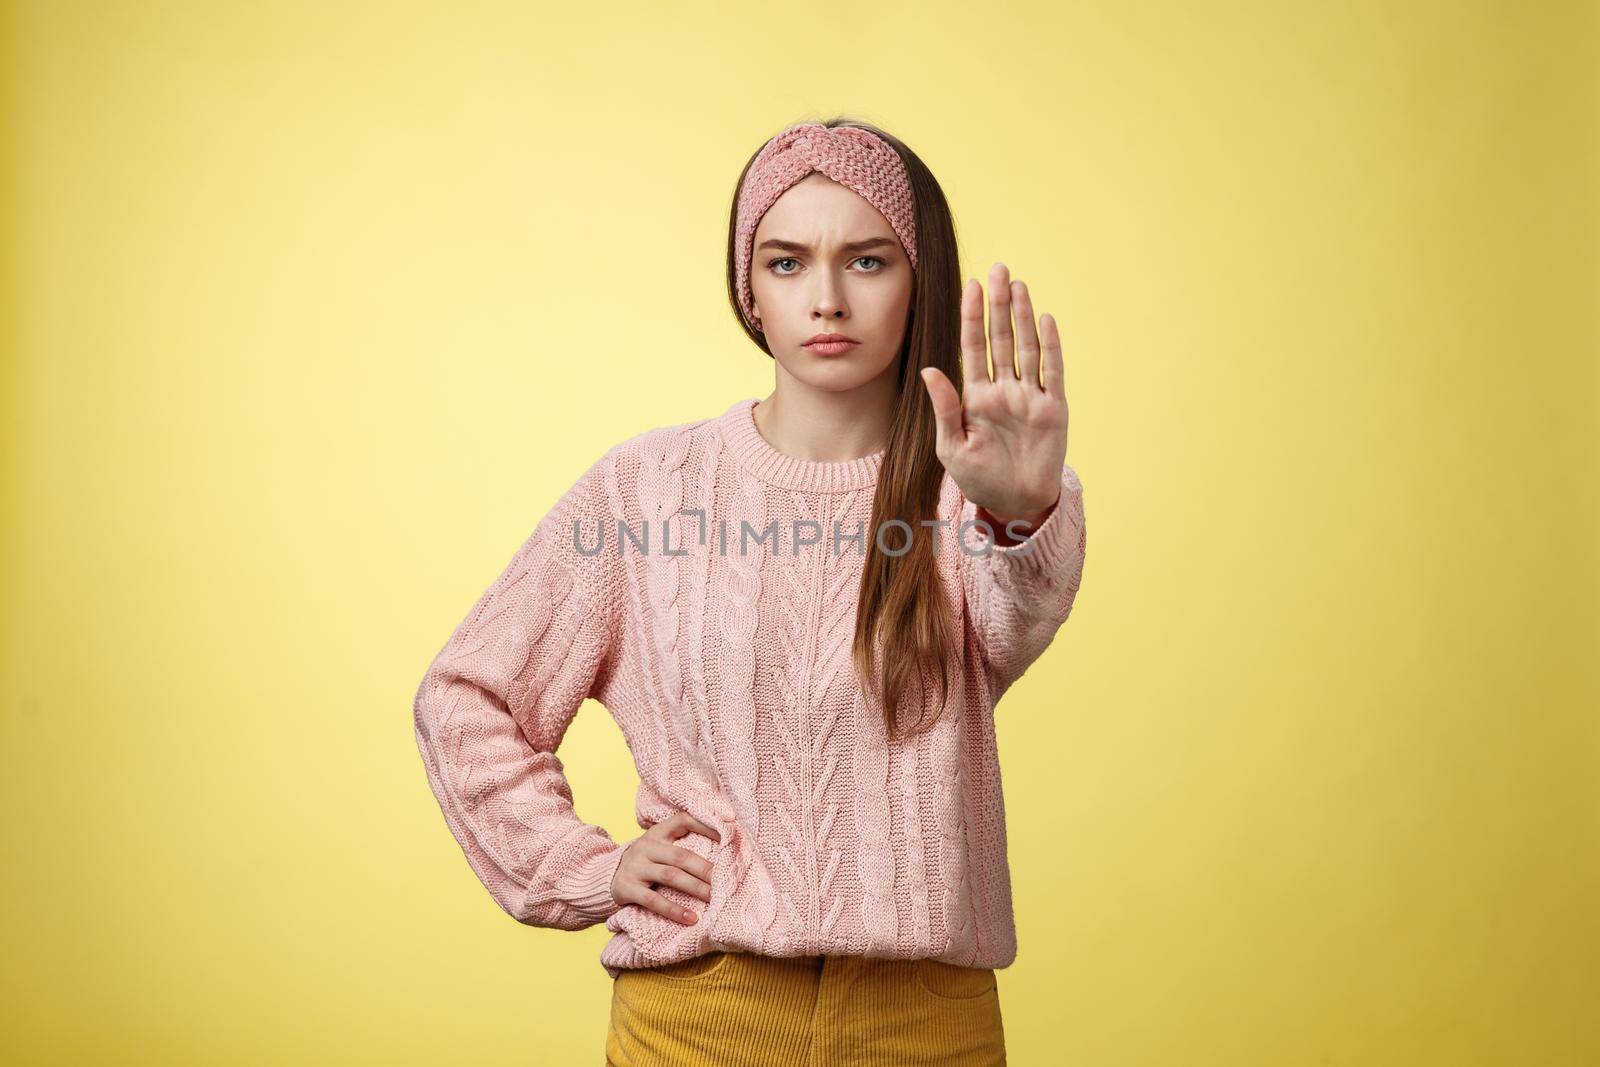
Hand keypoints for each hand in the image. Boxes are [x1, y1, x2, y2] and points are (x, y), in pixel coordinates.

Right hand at [609, 810, 721, 924]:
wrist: (606, 878)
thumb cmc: (645, 863)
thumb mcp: (658, 848)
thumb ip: (681, 846)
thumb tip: (723, 854)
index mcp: (657, 833)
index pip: (683, 820)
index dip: (705, 825)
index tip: (728, 835)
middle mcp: (646, 847)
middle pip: (681, 856)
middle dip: (706, 869)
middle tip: (726, 881)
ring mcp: (635, 867)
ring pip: (670, 876)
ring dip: (695, 888)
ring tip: (714, 898)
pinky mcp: (627, 888)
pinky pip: (654, 900)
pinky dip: (674, 911)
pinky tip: (692, 919)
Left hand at [920, 263, 1068, 534]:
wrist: (1015, 504)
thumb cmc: (979, 480)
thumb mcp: (951, 448)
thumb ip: (943, 408)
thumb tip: (929, 369)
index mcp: (976, 397)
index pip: (972, 347)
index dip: (971, 317)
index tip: (970, 286)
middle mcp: (1003, 390)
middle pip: (1000, 339)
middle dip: (998, 305)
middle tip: (998, 269)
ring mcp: (1029, 397)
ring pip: (1026, 348)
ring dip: (1022, 316)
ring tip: (1017, 285)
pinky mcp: (1053, 409)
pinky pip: (1052, 372)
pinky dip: (1049, 346)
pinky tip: (1044, 319)